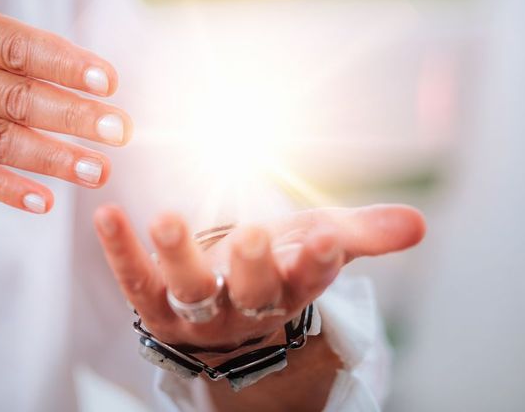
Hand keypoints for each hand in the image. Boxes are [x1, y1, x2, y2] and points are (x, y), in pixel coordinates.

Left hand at [93, 204, 424, 349]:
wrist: (224, 311)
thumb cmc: (276, 263)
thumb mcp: (318, 242)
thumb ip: (363, 232)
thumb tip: (417, 224)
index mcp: (291, 289)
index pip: (312, 279)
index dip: (321, 261)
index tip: (330, 239)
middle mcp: (244, 308)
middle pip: (251, 292)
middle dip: (254, 265)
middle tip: (255, 234)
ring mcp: (196, 311)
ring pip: (188, 291)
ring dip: (178, 256)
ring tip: (166, 218)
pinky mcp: (153, 306)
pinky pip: (135, 281)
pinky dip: (121, 251)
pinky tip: (106, 214)